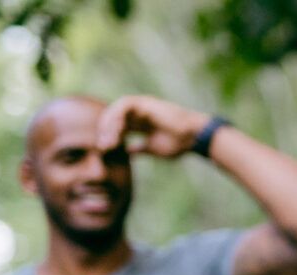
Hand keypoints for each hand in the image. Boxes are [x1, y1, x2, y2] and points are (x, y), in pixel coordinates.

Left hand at [96, 95, 210, 158]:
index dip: (110, 137)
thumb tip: (127, 151)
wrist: (192, 137)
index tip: (106, 150)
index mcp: (140, 123)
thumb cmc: (178, 143)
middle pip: (114, 118)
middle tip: (104, 146)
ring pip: (116, 110)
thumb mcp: (153, 148)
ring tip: (109, 139)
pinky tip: (117, 130)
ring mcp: (142, 106)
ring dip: (110, 125)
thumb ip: (139, 148)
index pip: (117, 127)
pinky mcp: (145, 102)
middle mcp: (139, 113)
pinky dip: (118, 116)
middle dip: (106, 132)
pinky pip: (124, 105)